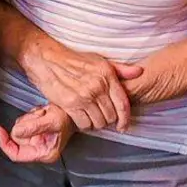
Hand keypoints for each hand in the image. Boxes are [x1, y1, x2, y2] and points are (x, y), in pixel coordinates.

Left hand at [0, 105, 74, 163]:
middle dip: (25, 123)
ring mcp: (36, 141)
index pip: (16, 155)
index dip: (5, 143)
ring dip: (29, 118)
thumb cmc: (68, 118)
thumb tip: (15, 132)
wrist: (76, 110)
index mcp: (43, 154)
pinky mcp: (35, 132)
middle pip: (17, 139)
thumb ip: (33, 127)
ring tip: (43, 113)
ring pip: (19, 129)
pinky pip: (23, 123)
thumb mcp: (52, 120)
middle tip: (39, 115)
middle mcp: (39, 150)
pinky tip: (42, 112)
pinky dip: (30, 115)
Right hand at [19, 39, 142, 131]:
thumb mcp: (99, 60)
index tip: (123, 126)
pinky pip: (84, 124)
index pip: (123, 104)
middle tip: (101, 116)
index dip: (125, 119)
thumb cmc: (73, 60)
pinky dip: (84, 124)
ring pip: (98, 123)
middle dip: (108, 120)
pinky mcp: (70, 104)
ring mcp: (84, 96)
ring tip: (90, 116)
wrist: (47, 59)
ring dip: (95, 123)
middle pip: (111, 116)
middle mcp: (98, 86)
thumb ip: (120, 69)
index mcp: (107, 75)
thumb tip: (139, 72)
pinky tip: (81, 117)